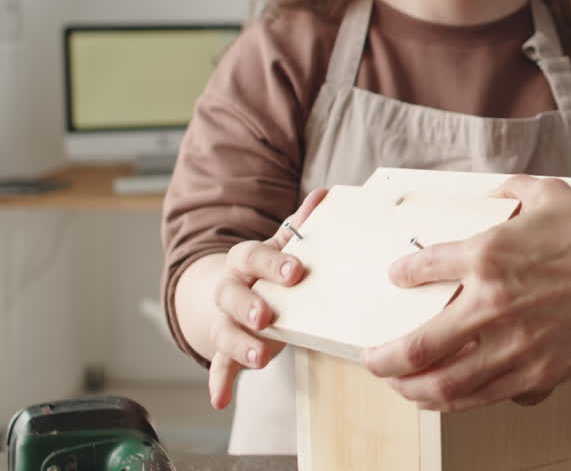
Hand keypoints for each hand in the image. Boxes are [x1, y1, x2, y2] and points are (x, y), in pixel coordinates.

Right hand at [208, 188, 326, 408]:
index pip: (253, 256)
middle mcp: (231, 288)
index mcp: (247, 260)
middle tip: (267, 316)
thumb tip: (325, 195)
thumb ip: (302, 225)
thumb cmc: (270, 266)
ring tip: (260, 358)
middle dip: (249, 306)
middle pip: (231, 295)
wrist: (236, 288)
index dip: (272, 263)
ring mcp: (226, 319)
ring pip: (225, 332)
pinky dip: (220, 382)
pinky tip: (220, 399)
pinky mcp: (226, 347)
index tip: (295, 271)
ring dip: (239, 346)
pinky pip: (220, 364)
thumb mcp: (284, 245)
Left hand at [363, 176, 570, 411]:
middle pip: (414, 347)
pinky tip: (445, 396)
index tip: (395, 279)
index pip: (418, 270)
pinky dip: (455, 401)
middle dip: (381, 359)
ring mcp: (513, 345)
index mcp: (488, 254)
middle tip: (371, 359)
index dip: (399, 276)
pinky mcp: (537, 372)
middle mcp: (492, 304)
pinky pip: (483, 397)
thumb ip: (509, 189)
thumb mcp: (547, 194)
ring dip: (412, 389)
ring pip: (443, 385)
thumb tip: (490, 191)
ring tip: (400, 386)